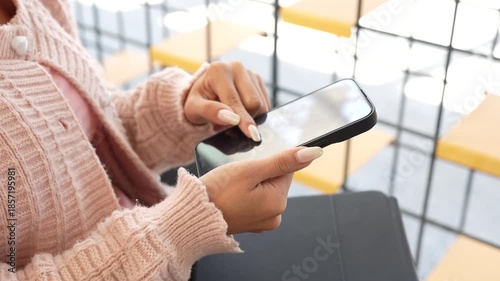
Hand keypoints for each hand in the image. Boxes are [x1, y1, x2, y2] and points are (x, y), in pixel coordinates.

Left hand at [184, 61, 270, 141]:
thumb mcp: (194, 109)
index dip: (243, 120)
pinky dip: (255, 113)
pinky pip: (265, 104)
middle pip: (254, 103)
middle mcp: (236, 67)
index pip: (236, 101)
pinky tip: (241, 112)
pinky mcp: (258, 80)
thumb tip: (232, 119)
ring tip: (232, 117)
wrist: (203, 93)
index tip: (251, 134)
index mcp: (219, 70)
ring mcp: (250, 72)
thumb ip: (210, 112)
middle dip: (245, 119)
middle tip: (228, 125)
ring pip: (262, 105)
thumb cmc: (197, 102)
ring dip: (250, 117)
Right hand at [200, 147, 323, 234]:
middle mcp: (275, 216)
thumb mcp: (251, 170)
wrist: (192, 216)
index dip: (266, 163)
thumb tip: (313, 153)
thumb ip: (283, 161)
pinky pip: (254, 200)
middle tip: (236, 180)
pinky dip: (244, 195)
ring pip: (263, 189)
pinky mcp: (251, 224)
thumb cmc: (217, 192)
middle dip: (257, 173)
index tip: (249, 169)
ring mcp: (263, 222)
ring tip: (231, 189)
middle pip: (274, 179)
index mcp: (279, 202)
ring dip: (250, 183)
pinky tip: (230, 197)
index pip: (285, 169)